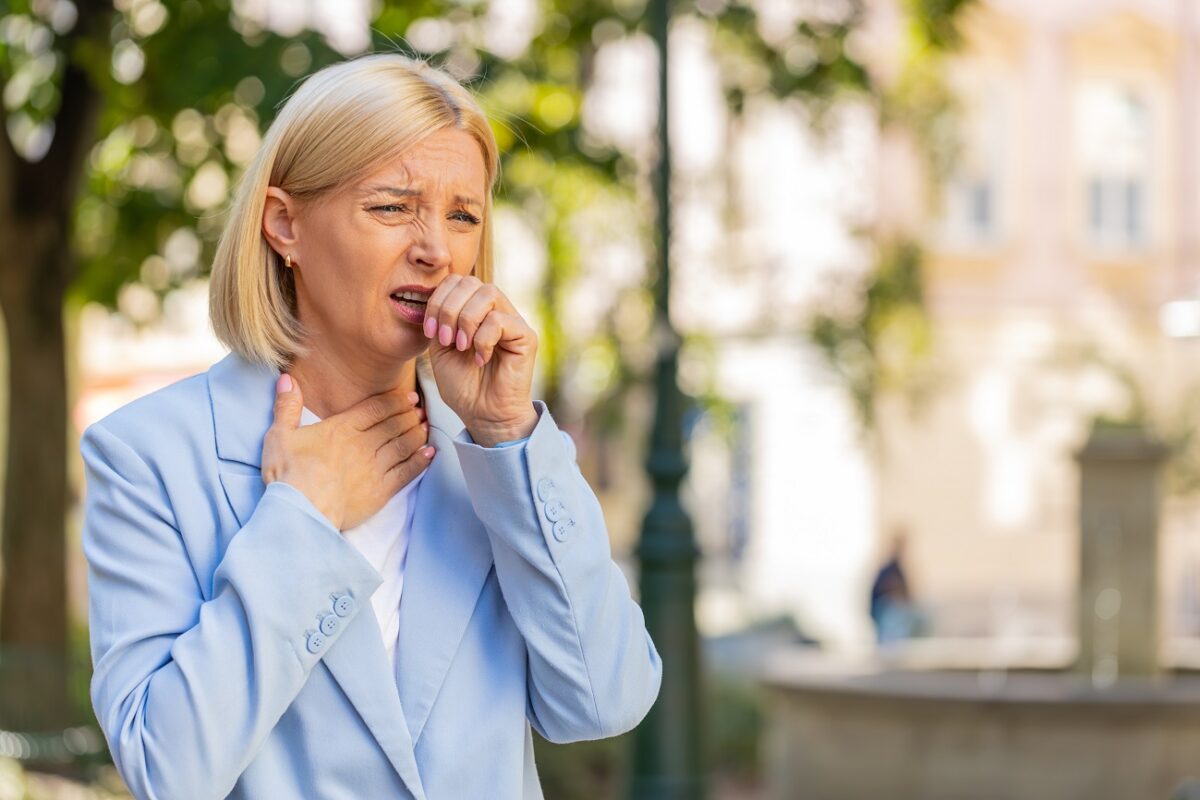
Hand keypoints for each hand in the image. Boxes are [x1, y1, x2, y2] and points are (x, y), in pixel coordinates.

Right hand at [261, 374, 433, 530]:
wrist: (302, 511)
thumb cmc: (288, 474)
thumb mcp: (280, 435)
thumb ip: (287, 406)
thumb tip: (286, 379)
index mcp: (342, 428)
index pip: (376, 408)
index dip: (396, 401)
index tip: (409, 397)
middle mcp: (364, 444)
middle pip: (394, 424)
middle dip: (409, 415)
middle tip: (420, 411)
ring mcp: (376, 467)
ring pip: (404, 444)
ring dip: (417, 434)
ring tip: (425, 427)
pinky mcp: (382, 490)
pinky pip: (407, 471)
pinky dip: (420, 460)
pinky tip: (429, 453)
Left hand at [422, 274, 538, 446]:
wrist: (482, 414)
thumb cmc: (463, 385)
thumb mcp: (440, 347)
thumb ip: (440, 318)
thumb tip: (438, 296)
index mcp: (474, 309)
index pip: (457, 280)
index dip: (438, 299)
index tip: (429, 331)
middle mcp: (495, 309)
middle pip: (471, 281)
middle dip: (448, 308)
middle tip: (444, 339)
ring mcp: (512, 320)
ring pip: (488, 293)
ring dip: (465, 319)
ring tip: (461, 346)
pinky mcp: (525, 336)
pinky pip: (499, 320)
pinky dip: (482, 339)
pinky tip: (481, 359)